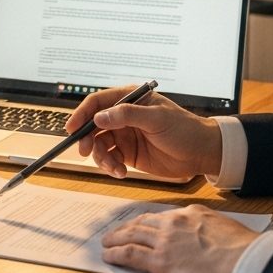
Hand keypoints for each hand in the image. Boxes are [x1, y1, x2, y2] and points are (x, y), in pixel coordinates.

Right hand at [66, 86, 221, 179]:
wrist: (201, 153)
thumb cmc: (185, 129)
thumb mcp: (157, 118)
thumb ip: (128, 115)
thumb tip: (100, 116)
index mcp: (130, 100)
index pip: (97, 102)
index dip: (82, 114)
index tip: (71, 128)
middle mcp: (123, 116)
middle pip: (93, 125)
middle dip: (86, 139)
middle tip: (84, 151)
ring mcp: (125, 135)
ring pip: (98, 145)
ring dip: (101, 158)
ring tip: (115, 168)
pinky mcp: (128, 154)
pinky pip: (109, 159)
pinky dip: (110, 167)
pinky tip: (121, 172)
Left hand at [100, 205, 258, 272]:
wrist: (243, 260)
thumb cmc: (242, 249)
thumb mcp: (224, 227)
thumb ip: (208, 228)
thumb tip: (205, 235)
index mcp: (191, 213)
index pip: (162, 216)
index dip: (147, 221)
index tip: (140, 224)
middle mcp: (174, 223)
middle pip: (142, 222)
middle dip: (125, 227)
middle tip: (114, 231)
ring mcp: (165, 241)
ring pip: (132, 235)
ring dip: (115, 238)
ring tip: (106, 242)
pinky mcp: (160, 261)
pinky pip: (130, 254)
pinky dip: (116, 254)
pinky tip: (108, 256)